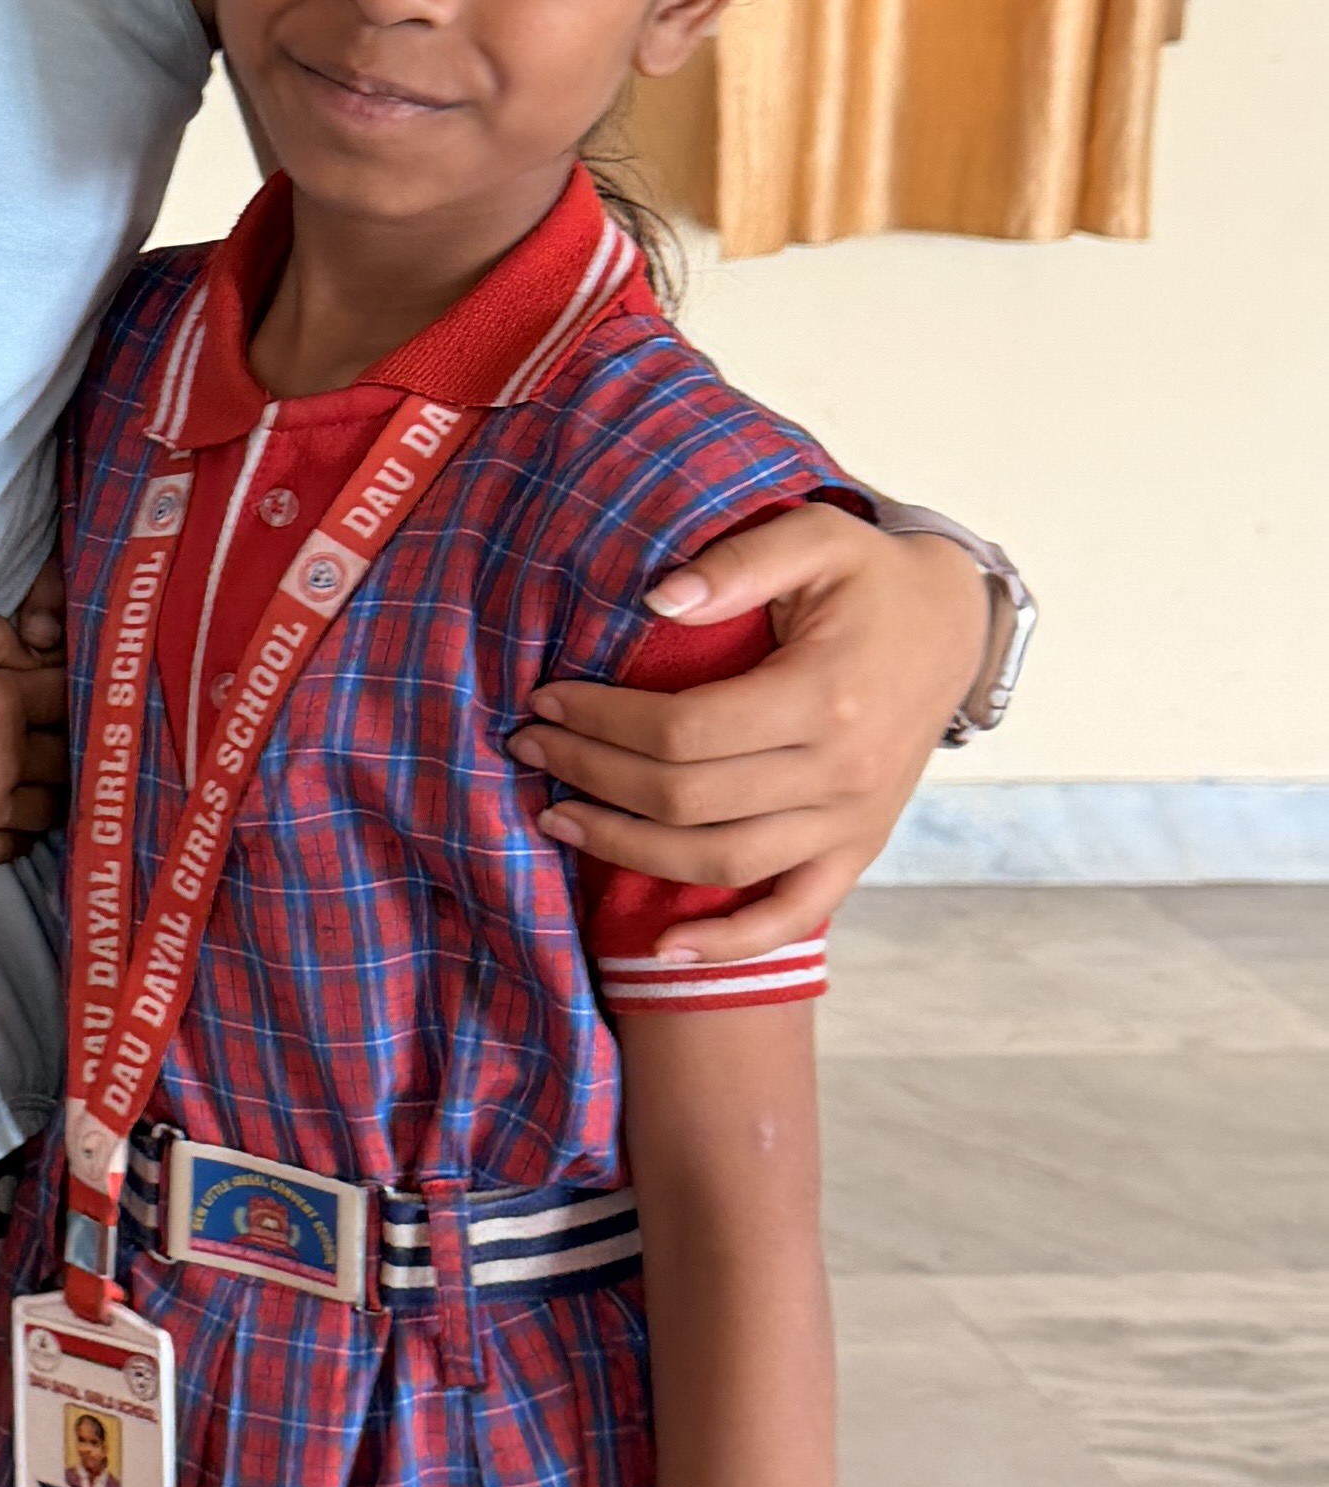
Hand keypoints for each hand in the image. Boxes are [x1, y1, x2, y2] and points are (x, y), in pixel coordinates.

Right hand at [0, 607, 70, 872]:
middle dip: (63, 739)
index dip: (61, 688)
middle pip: (65, 753)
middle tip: (50, 734)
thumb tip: (36, 654)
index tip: (53, 691)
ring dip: (51, 788)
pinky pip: (17, 846)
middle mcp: (7, 762)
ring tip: (39, 778)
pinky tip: (12, 815)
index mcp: (4, 704)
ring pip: (50, 805)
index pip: (61, 695)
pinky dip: (23, 830)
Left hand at [514, 504, 985, 963]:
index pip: (683, 731)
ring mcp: (853, 822)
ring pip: (720, 862)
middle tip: (529, 747)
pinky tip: (662, 947)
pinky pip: (792, 916)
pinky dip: (729, 944)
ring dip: (626, 849)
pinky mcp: (858, 850)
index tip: (546, 700)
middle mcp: (842, 772)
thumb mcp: (818, 539)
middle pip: (687, 799)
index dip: (602, 722)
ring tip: (557, 816)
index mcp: (824, 695)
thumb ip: (739, 561)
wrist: (957, 626)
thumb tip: (655, 599)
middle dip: (591, 775)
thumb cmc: (873, 578)